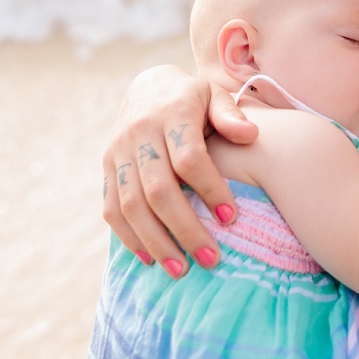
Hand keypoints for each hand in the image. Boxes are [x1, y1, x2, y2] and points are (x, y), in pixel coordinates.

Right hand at [102, 64, 258, 271]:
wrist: (148, 87)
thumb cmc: (192, 100)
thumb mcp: (213, 96)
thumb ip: (230, 116)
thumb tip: (251, 135)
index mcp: (171, 111)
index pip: (189, 158)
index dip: (210, 189)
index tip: (231, 218)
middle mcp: (140, 131)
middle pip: (159, 189)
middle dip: (185, 229)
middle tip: (211, 259)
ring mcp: (118, 151)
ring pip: (131, 205)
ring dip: (156, 242)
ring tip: (181, 271)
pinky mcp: (106, 167)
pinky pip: (111, 208)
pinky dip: (128, 237)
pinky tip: (150, 259)